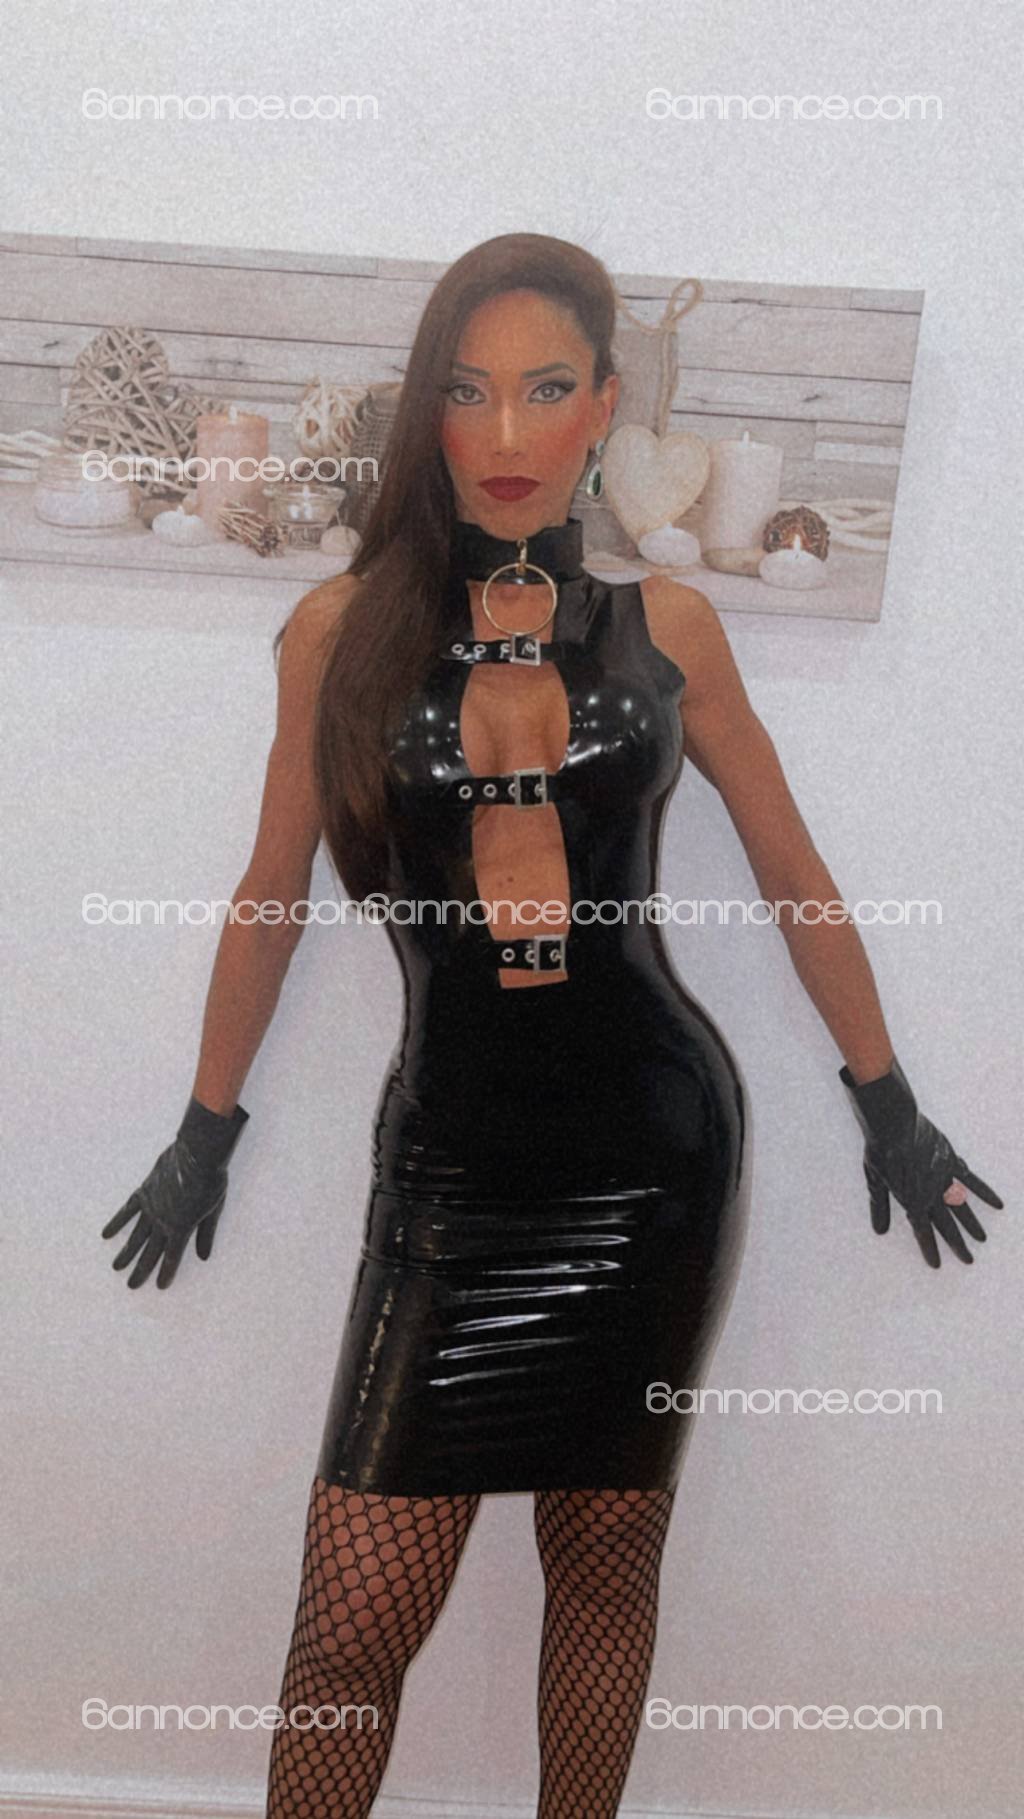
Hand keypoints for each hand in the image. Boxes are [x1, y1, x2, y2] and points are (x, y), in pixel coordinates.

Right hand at [102, 1095, 248, 1288]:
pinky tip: (106, 1234)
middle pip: (150, 1252)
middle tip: (132, 1286)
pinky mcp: (144, 1192)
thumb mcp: (214, 1211)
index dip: (166, 1273)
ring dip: (126, 1253)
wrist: (197, 1154)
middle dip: (141, 1270)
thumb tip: (203, 1257)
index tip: (160, 1287)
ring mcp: (150, 1208)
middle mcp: (162, 1222)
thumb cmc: (211, 1182)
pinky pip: (127, 1211)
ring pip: (136, 1236)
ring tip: (117, 1267)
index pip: (172, 1257)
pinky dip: (117, 1222)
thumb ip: (206, 1234)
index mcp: (181, 1228)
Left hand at [839, 1057, 1003, 1268]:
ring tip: (981, 1240)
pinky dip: (984, 1192)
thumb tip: (879, 1230)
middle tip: (968, 1261)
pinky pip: (970, 1179)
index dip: (929, 1248)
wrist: (893, 1120)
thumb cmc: (880, 1150)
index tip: (937, 1264)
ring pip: (961, 1206)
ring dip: (972, 1224)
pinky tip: (997, 1204)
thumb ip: (880, 1206)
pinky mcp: (951, 1160)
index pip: (922, 1231)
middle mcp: (930, 1192)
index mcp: (911, 1198)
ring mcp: (943, 1176)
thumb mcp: (875, 1180)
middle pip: (946, 1224)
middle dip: (957, 1244)